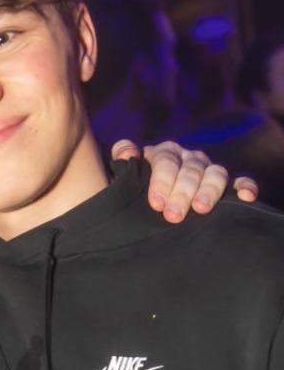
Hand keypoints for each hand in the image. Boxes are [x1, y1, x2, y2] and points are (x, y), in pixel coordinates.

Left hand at [111, 140, 258, 221]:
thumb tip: (127, 154)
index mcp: (165, 153)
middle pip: (190, 171)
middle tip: (174, 215)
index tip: (156, 204)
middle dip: (182, 192)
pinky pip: (239, 181)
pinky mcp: (225, 184)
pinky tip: (246, 198)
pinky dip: (245, 187)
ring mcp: (208, 170)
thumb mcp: (125, 171)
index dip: (161, 181)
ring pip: (215, 174)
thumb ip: (123, 155)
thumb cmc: (136, 187)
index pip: (165, 161)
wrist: (151, 200)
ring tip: (201, 209)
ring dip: (209, 191)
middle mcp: (189, 158)